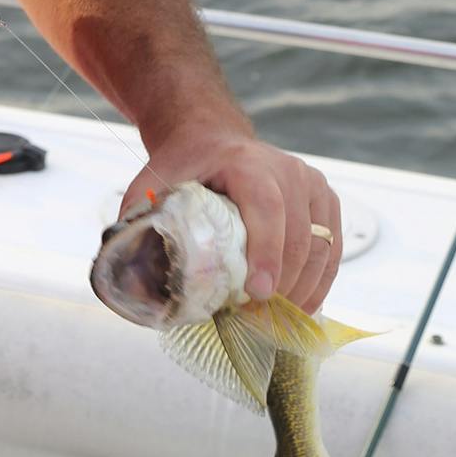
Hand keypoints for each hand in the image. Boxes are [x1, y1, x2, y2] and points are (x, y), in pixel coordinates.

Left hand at [119, 123, 343, 313]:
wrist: (212, 138)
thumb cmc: (184, 165)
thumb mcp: (154, 180)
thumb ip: (138, 217)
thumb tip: (124, 267)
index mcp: (245, 162)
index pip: (266, 208)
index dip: (266, 252)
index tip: (257, 293)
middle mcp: (287, 169)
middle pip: (297, 234)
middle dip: (282, 283)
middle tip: (260, 318)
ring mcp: (312, 184)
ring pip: (320, 246)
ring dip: (302, 289)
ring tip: (276, 318)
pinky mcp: (326, 201)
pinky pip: (331, 249)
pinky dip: (319, 282)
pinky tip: (299, 306)